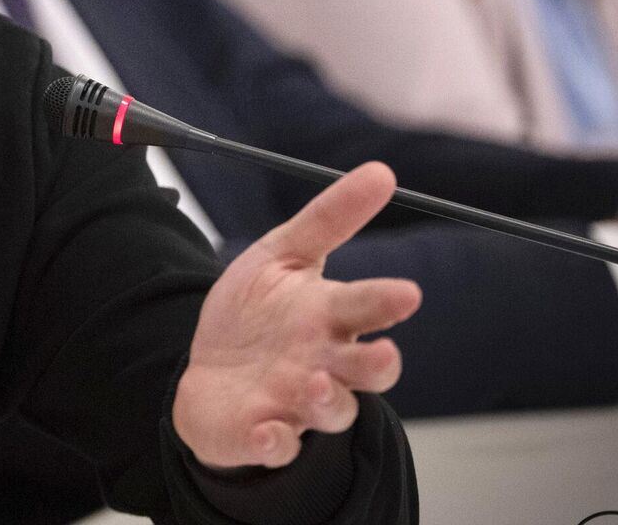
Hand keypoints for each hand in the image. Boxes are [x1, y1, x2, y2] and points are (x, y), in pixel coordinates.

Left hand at [172, 162, 421, 470]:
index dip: (385, 301)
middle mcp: (324, 363)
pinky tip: (266, 431)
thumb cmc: (256, 315)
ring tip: (311, 381)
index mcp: (329, 317)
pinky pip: (277, 445)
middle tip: (381, 352)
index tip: (406, 292)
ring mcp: (297, 403)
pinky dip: (274, 442)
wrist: (211, 376)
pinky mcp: (266, 434)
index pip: (367, 308)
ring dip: (326, 399)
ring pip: (332, 410)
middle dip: (377, 362)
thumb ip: (329, 218)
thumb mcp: (281, 256)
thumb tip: (382, 172)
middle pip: (367, 369)